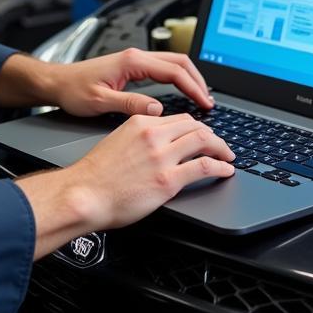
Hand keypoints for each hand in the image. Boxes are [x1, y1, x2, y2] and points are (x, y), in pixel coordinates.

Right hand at [16, 113, 235, 253]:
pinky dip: (220, 167)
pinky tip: (225, 170)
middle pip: (195, 126)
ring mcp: (162, 156)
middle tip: (220, 146)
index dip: (196, 126)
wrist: (84, 194)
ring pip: (204, 141)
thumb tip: (157, 144)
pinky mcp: (168, 180)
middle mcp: (153, 135)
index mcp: (141, 123)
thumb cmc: (95, 174)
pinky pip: (204, 167)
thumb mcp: (117, 141)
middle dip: (213, 136)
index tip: (202, 134)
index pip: (179, 118)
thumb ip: (140, 137)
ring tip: (228, 156)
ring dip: (221, 149)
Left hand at [46, 47, 212, 117]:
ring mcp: (134, 60)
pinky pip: (162, 68)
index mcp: (131, 62)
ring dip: (189, 78)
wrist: (58, 82)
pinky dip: (177, 78)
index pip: (173, 71)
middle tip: (209, 102)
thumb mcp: (100, 102)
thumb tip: (157, 110)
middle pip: (179, 62)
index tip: (205, 104)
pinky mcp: (131, 66)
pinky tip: (181, 92)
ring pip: (172, 63)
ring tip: (201, 98)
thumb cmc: (74, 90)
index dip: (193, 88)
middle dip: (198, 80)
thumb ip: (129, 105)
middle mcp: (135, 57)